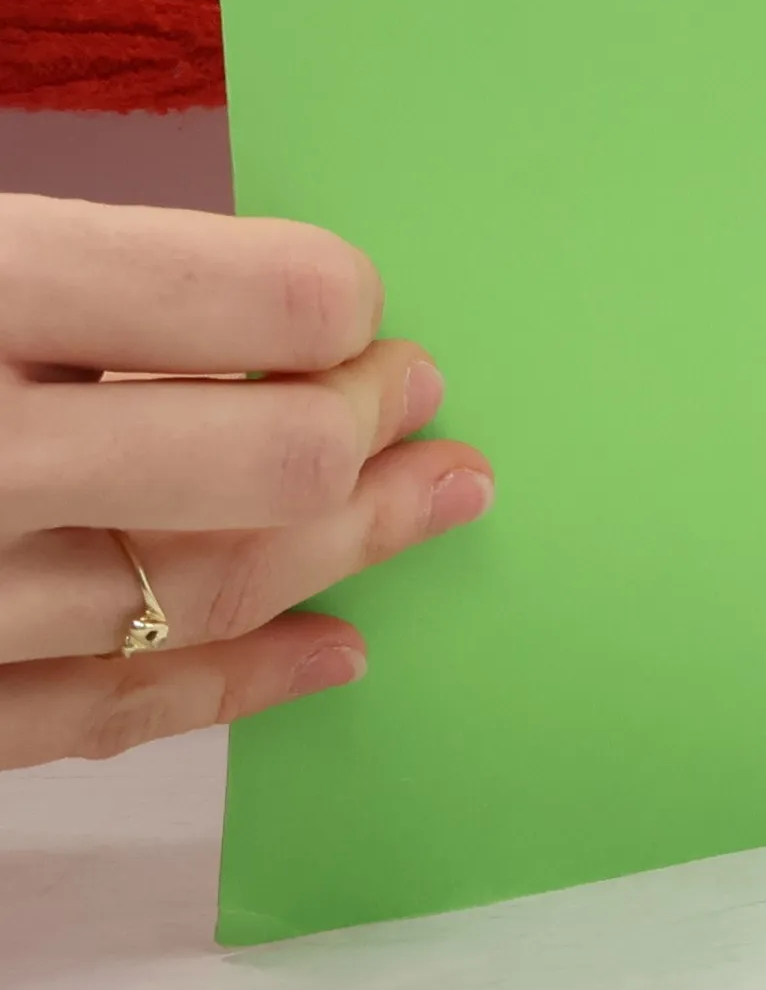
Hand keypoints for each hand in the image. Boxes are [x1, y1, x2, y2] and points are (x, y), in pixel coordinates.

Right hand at [0, 195, 492, 769]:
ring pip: (215, 592)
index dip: (340, 308)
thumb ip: (98, 279)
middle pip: (273, 461)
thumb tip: (285, 312)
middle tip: (423, 402)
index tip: (360, 312)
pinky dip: (240, 684)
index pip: (267, 303)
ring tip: (443, 501)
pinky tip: (335, 653)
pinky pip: (111, 711)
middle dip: (371, 429)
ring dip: (352, 549)